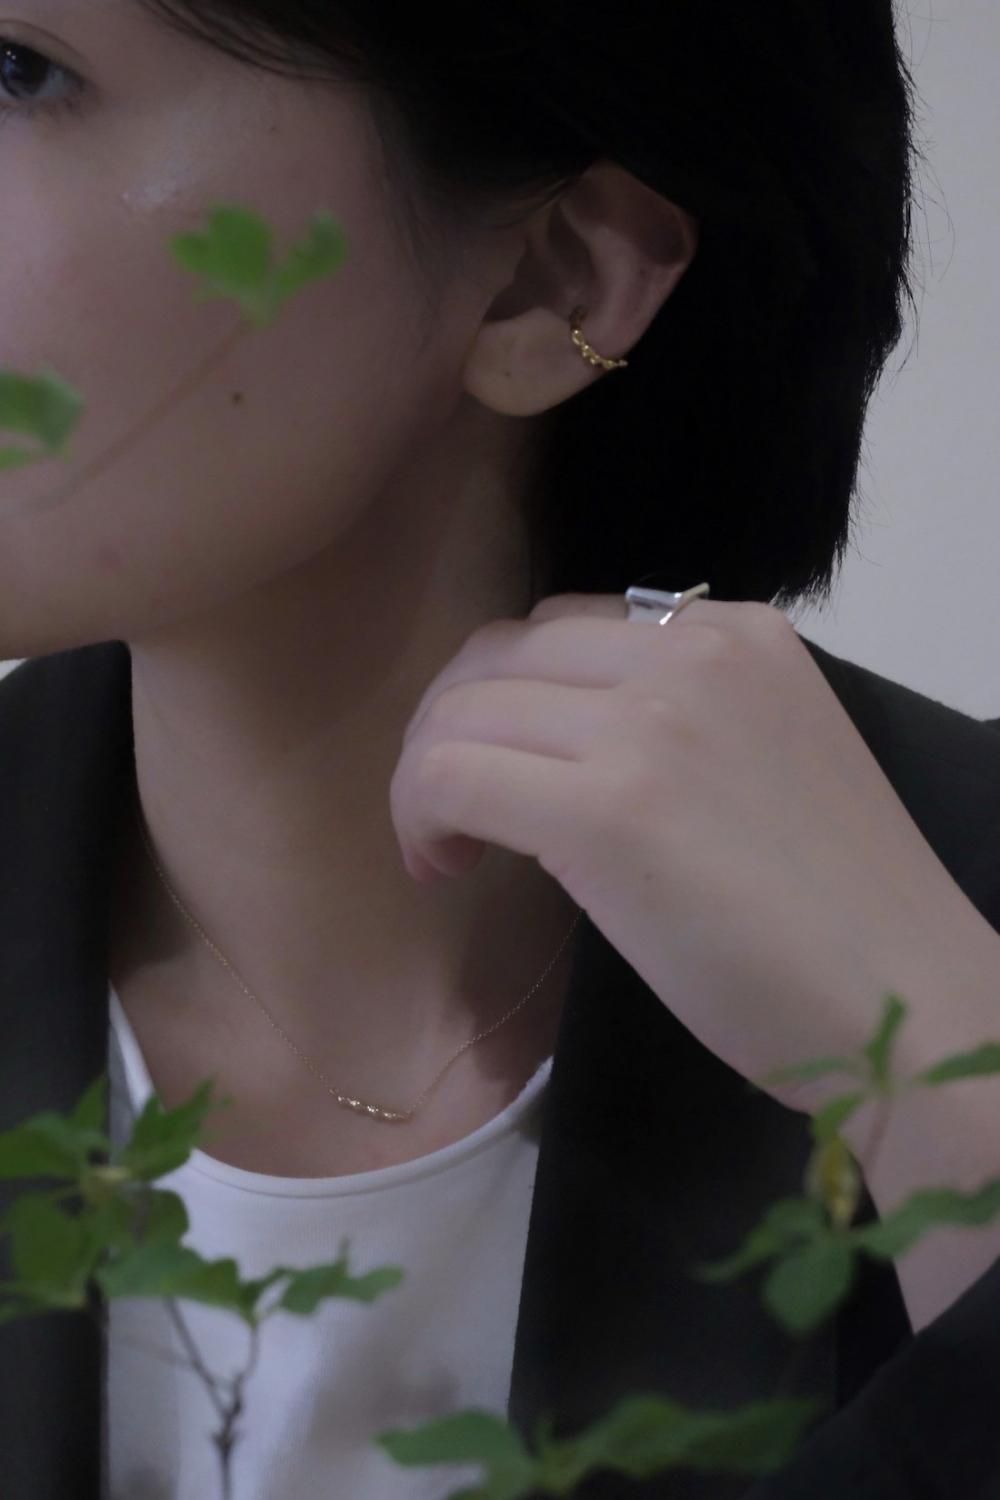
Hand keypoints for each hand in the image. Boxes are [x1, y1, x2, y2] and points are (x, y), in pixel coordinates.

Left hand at [390, 594, 990, 1111]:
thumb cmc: (840, 913)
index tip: (506, 773)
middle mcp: (690, 652)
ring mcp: (650, 724)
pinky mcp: (606, 809)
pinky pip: (449, 776)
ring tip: (449, 849)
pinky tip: (443, 868)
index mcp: (737, 634)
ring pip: (463, 711)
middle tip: (454, 810)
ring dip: (427, 775)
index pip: (566, 630)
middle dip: (450, 727)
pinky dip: (418, 816)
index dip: (509, 700)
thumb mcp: (766, 761)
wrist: (904, 1003)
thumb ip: (678, 722)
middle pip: (501, 654)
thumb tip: (565, 741)